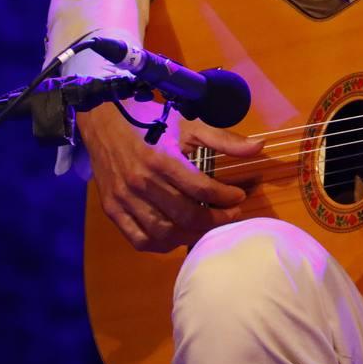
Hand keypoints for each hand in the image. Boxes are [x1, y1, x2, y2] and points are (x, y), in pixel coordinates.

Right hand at [80, 99, 261, 252]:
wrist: (103, 118)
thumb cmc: (150, 120)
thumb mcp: (188, 124)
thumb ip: (224, 139)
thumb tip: (260, 146)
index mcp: (162, 159)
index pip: (202, 189)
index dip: (226, 198)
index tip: (239, 197)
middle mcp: (141, 182)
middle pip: (186, 215)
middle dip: (216, 219)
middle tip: (231, 215)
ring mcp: (124, 199)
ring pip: (164, 233)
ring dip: (192, 234)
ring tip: (208, 225)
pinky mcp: (112, 209)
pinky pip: (139, 240)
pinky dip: (162, 244)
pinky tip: (179, 235)